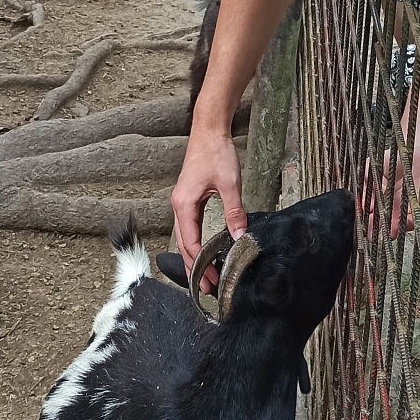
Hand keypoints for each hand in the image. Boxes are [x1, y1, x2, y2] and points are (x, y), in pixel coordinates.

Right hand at [172, 123, 247, 285]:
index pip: (190, 243)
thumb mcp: (230, 184)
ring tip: (204, 275)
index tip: (210, 281)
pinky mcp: (188, 199)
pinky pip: (188, 227)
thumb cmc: (215, 153)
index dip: (200, 265)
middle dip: (194, 268)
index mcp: (184, 205)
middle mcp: (178, 206)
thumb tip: (240, 237)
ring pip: (184, 237)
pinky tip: (203, 251)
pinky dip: (194, 243)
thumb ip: (234, 213)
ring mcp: (182, 203)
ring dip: (193, 257)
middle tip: (206, 288)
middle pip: (183, 245)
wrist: (209, 131)